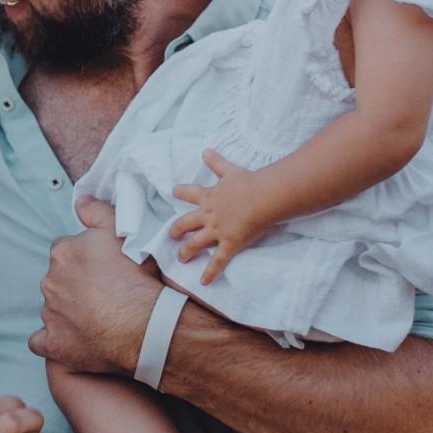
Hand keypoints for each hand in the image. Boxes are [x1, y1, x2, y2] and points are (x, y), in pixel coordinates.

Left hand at [27, 196, 158, 375]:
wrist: (146, 325)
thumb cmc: (138, 279)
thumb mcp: (123, 233)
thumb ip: (98, 213)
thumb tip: (80, 201)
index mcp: (63, 253)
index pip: (66, 253)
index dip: (85, 263)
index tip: (103, 272)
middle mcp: (50, 281)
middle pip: (58, 280)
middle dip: (76, 287)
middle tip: (104, 296)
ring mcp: (50, 313)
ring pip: (53, 309)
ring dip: (69, 312)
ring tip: (98, 320)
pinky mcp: (54, 342)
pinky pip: (41, 341)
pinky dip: (53, 341)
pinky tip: (71, 341)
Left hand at [169, 149, 269, 284]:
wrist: (261, 198)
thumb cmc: (249, 183)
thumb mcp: (230, 170)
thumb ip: (217, 162)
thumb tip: (205, 150)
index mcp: (209, 197)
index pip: (189, 193)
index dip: (180, 192)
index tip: (173, 192)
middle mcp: (208, 215)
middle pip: (185, 223)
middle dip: (176, 229)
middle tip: (170, 234)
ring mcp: (217, 231)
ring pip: (195, 243)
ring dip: (186, 251)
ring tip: (180, 257)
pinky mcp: (229, 244)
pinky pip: (217, 261)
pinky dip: (210, 272)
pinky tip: (202, 282)